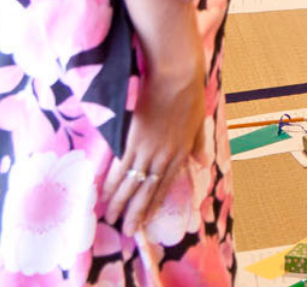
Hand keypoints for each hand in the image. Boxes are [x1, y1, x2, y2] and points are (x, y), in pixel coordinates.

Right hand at [103, 55, 204, 235]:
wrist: (176, 76)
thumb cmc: (190, 95)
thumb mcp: (199, 122)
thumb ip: (199, 144)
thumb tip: (201, 163)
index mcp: (180, 153)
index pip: (164, 186)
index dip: (153, 205)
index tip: (144, 221)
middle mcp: (163, 157)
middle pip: (146, 190)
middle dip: (135, 212)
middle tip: (125, 231)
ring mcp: (147, 150)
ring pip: (131, 183)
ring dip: (119, 203)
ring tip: (109, 218)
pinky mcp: (133, 140)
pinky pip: (120, 167)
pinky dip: (112, 183)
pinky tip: (104, 194)